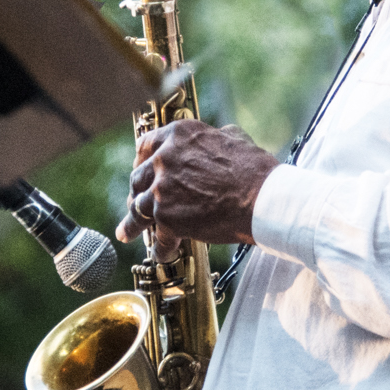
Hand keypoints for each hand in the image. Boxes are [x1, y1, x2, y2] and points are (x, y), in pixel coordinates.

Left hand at [115, 120, 277, 247]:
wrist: (262, 199)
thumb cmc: (255, 170)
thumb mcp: (234, 138)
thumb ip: (213, 138)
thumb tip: (215, 138)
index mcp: (178, 135)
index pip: (146, 145)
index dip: (142, 161)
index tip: (141, 170)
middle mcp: (164, 159)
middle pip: (138, 178)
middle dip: (136, 192)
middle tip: (136, 203)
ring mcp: (162, 189)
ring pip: (137, 209)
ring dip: (134, 223)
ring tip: (127, 232)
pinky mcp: (167, 218)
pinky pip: (158, 238)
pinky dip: (160, 249)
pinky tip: (162, 253)